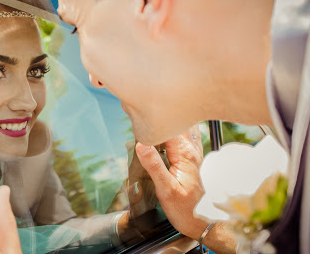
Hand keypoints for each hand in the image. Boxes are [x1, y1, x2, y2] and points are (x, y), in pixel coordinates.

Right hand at [135, 125, 207, 239]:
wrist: (202, 222)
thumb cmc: (185, 209)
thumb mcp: (165, 189)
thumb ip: (154, 165)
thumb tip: (141, 145)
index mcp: (184, 154)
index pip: (167, 128)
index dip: (152, 121)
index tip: (138, 119)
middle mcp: (190, 151)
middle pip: (173, 125)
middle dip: (158, 120)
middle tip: (140, 118)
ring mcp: (192, 154)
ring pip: (179, 130)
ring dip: (165, 125)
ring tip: (150, 123)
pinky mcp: (190, 159)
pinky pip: (183, 138)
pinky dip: (173, 132)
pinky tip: (166, 132)